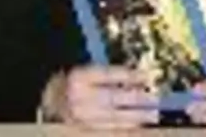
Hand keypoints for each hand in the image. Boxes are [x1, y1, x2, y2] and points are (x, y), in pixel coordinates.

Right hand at [43, 66, 157, 130]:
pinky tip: (139, 129)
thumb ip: (107, 77)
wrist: (49, 104)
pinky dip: (126, 131)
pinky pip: (109, 133)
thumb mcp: (86, 74)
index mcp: (79, 78)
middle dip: (137, 100)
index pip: (108, 75)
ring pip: (113, 119)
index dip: (129, 76)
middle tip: (155, 101)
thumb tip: (138, 81)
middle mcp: (78, 98)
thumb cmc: (72, 86)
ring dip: (136, 118)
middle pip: (113, 98)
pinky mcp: (83, 132)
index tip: (147, 76)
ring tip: (152, 117)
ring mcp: (80, 118)